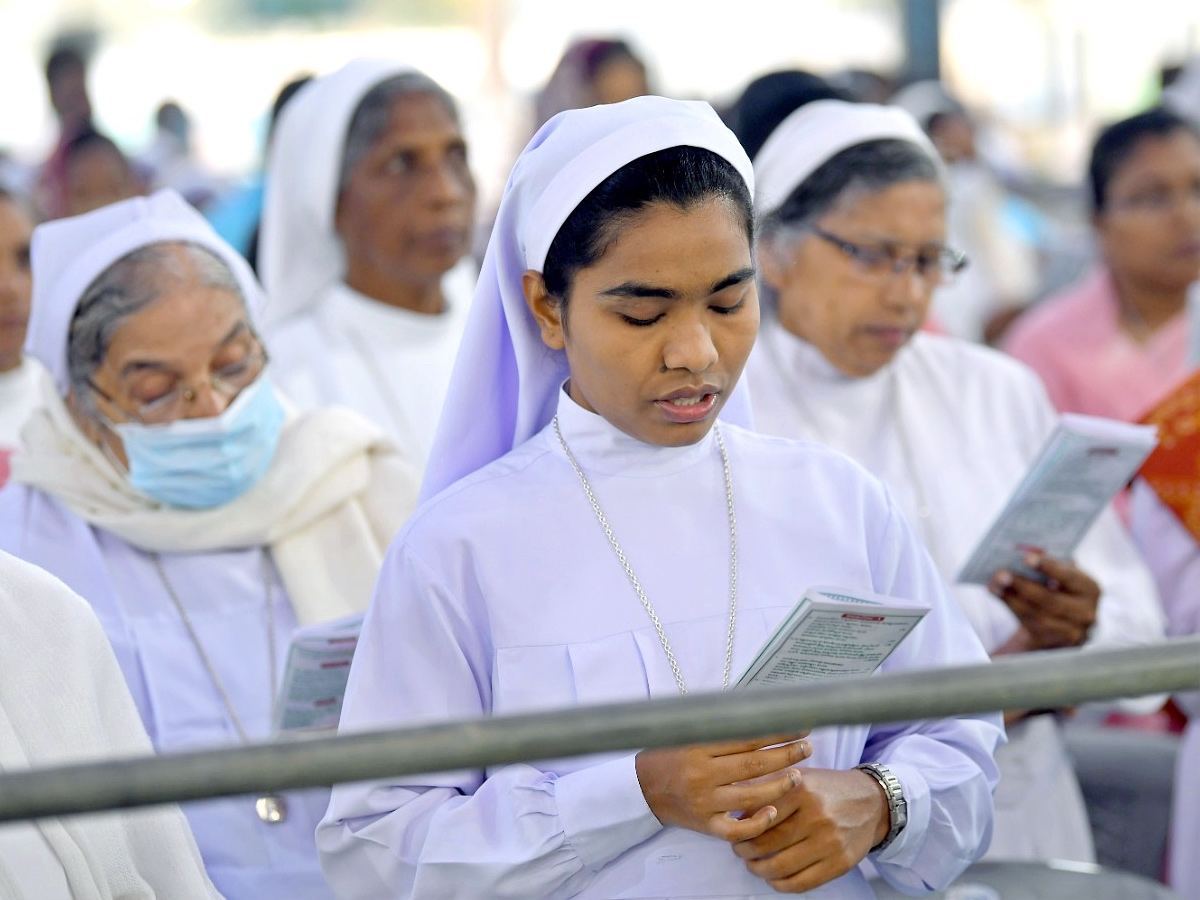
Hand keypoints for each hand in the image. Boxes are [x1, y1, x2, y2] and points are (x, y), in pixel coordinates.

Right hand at [635, 734, 811, 841]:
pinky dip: (758, 822)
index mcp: (698, 746)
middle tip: (807, 748)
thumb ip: (716, 725)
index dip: (777, 730)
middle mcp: (702, 774)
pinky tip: (774, 812)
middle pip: (754, 764)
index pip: (747, 736)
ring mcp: (705, 802)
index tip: (799, 726)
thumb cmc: (667, 755)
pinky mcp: (705, 824)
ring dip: (780, 786)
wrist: (640, 788)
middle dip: (787, 754)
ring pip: (751, 796)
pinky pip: (737, 829)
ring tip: (798, 776)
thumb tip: (756, 709)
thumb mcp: (685, 732)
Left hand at [731, 767, 888, 892]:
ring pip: (780, 866)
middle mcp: (816, 816)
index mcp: (801, 791)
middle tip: (740, 850)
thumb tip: (736, 809)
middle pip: (766, 844)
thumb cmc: (828, 789)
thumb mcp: (801, 777)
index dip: (740, 828)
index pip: (758, 816)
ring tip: (754, 864)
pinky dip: (780, 885)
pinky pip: (801, 883)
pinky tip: (773, 878)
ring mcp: (829, 842)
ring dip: (759, 869)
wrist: (872, 802)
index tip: (734, 831)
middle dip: (745, 851)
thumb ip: (770, 786)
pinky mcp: (840, 863)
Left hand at [989, 552, 1098, 649]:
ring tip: (994, 584)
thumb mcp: (1062, 574)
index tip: (1026, 557)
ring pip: (1037, 615)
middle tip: (1000, 573)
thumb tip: (1025, 551)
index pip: (1069, 577)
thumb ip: (1050, 564)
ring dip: (1011, 598)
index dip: (1048, 567)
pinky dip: (1012, 608)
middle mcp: (1086, 613)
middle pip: (1049, 599)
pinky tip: (999, 595)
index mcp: (1090, 589)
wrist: (1066, 623)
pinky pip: (1030, 625)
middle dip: (1022, 585)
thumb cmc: (1061, 588)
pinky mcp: (1054, 643)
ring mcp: (1072, 632)